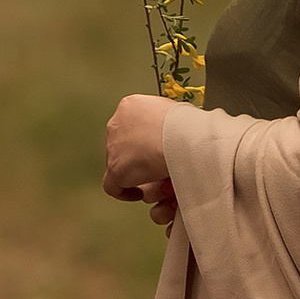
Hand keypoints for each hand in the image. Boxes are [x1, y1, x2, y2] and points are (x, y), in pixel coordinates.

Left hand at [104, 92, 174, 211]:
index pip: (131, 124)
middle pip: (122, 144)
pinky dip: (125, 192)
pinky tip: (139, 193)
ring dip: (135, 173)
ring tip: (153, 180)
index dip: (142, 139)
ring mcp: (114, 146)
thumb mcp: (175, 111)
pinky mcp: (115, 169)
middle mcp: (117, 123)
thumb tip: (171, 128)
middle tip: (153, 166)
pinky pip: (113, 185)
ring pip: (119, 163)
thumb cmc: (186, 124)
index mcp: (130, 105)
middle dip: (137, 156)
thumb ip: (164, 119)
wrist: (181, 136)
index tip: (153, 147)